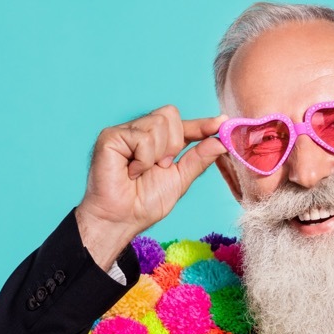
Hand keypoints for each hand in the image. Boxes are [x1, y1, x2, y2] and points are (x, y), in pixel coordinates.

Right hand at [75, 106, 227, 267]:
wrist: (122, 219)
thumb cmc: (145, 203)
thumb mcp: (180, 179)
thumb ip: (198, 159)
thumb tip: (221, 142)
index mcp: (158, 142)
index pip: (183, 125)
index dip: (202, 124)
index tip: (222, 123)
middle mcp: (140, 132)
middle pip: (170, 114)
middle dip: (174, 143)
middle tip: (163, 166)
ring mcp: (125, 132)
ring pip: (158, 123)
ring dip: (158, 154)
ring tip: (143, 171)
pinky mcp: (111, 137)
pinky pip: (142, 137)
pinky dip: (143, 159)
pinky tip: (131, 172)